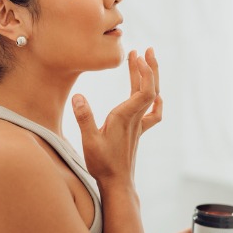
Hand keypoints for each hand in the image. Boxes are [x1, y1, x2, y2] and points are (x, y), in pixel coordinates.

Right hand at [72, 48, 162, 183]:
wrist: (117, 183)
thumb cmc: (103, 164)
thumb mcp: (89, 141)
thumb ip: (84, 118)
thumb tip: (78, 96)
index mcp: (125, 117)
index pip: (145, 91)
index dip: (145, 72)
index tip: (137, 56)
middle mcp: (135, 118)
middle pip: (151, 88)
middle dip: (149, 67)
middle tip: (145, 49)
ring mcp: (138, 124)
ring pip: (150, 96)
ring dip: (149, 77)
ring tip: (142, 60)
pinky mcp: (137, 130)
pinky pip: (152, 111)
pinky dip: (154, 98)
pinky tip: (153, 93)